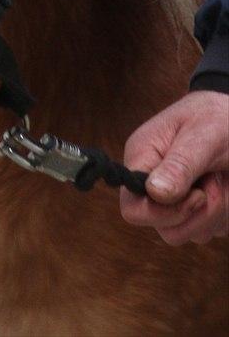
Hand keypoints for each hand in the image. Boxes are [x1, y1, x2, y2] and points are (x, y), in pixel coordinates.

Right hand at [120, 91, 228, 244]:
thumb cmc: (217, 118)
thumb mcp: (202, 136)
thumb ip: (179, 164)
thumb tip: (154, 192)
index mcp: (142, 158)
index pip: (132, 207)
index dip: (161, 213)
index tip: (197, 196)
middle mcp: (151, 183)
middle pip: (164, 228)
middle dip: (198, 214)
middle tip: (215, 182)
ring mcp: (173, 199)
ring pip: (189, 233)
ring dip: (215, 213)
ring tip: (220, 178)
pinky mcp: (194, 209)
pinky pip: (207, 230)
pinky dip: (223, 214)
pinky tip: (224, 185)